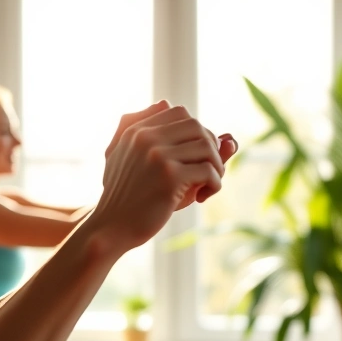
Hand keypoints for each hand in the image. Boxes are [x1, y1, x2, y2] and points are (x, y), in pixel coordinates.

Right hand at [93, 103, 235, 251]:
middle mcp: (145, 137)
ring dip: (216, 167)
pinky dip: (214, 184)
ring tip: (206, 185)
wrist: (110, 228)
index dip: (195, 132)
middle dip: (210, 148)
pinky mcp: (169, 176)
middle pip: (197, 126)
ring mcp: (157, 155)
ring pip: (207, 146)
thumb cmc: (131, 198)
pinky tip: (202, 197)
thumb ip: (181, 146)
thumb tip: (231, 138)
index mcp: (135, 130)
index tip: (193, 156)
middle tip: (206, 172)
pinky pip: (209, 170)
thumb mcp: (146, 166)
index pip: (179, 112)